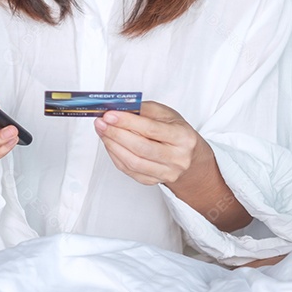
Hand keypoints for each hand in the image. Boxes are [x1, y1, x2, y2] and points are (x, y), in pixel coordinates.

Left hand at [93, 100, 210, 185]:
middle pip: (140, 148)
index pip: (151, 129)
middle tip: (102, 123)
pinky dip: (116, 156)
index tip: (110, 115)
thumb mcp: (167, 115)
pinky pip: (129, 171)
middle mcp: (177, 158)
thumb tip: (119, 109)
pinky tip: (110, 144)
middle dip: (116, 134)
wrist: (189, 157)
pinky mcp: (154, 182)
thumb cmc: (177, 133)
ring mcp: (166, 173)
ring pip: (133, 162)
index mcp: (183, 137)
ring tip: (103, 132)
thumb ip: (144, 110)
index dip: (128, 122)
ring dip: (113, 146)